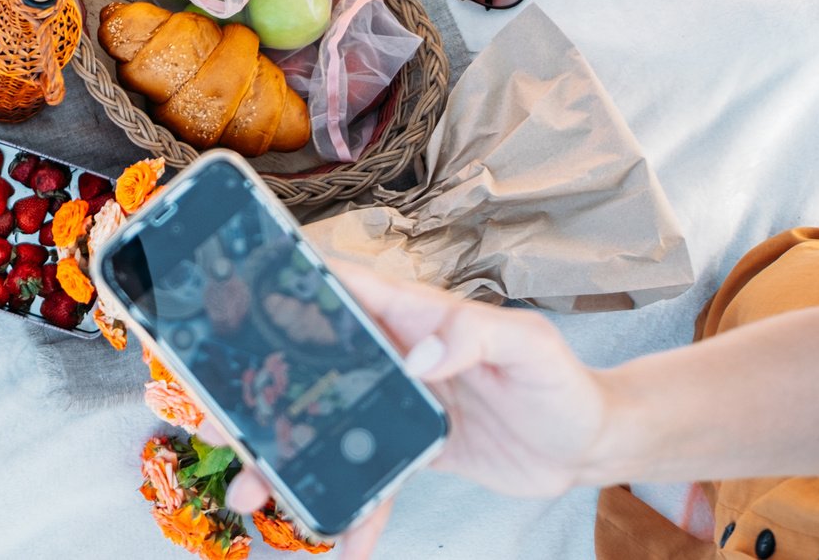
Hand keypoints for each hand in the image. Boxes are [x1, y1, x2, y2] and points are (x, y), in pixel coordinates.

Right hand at [225, 263, 608, 557]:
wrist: (589, 444)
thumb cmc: (562, 381)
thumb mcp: (528, 346)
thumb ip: (473, 335)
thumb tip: (418, 353)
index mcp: (417, 316)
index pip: (348, 289)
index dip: (294, 283)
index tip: (242, 296)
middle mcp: (399, 355)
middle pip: (319, 365)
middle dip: (267, 391)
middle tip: (228, 420)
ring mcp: (401, 404)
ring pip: (332, 428)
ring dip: (292, 459)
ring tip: (257, 493)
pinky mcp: (413, 450)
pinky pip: (372, 479)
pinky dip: (357, 510)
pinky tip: (344, 541)